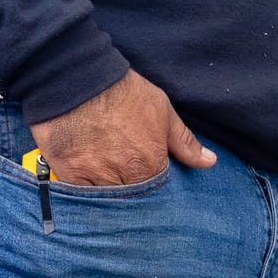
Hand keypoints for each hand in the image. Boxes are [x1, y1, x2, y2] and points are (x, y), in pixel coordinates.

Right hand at [29, 70, 216, 185]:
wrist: (77, 76)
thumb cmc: (122, 91)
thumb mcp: (161, 110)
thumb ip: (184, 141)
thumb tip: (209, 162)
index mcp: (149, 166)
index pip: (155, 194)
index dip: (151, 188)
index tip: (145, 180)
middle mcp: (123, 178)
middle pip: (129, 201)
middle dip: (129, 195)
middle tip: (123, 178)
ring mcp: (94, 177)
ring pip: (105, 201)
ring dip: (107, 195)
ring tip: (105, 178)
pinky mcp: (68, 174)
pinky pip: (79, 195)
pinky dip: (84, 192)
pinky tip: (87, 179)